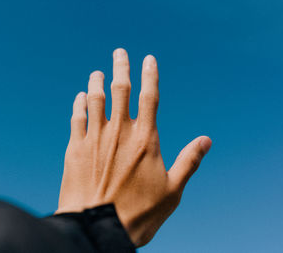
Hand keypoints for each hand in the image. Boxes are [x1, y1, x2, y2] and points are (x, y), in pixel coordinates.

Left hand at [56, 48, 211, 246]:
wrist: (97, 228)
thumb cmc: (138, 213)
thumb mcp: (172, 190)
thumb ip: (189, 161)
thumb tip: (206, 140)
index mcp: (145, 139)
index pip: (150, 96)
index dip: (150, 74)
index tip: (148, 58)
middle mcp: (119, 132)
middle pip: (120, 89)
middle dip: (121, 67)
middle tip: (120, 53)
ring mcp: (95, 138)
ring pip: (95, 99)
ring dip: (96, 82)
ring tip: (97, 72)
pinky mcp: (75, 149)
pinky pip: (76, 118)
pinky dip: (79, 105)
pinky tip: (81, 98)